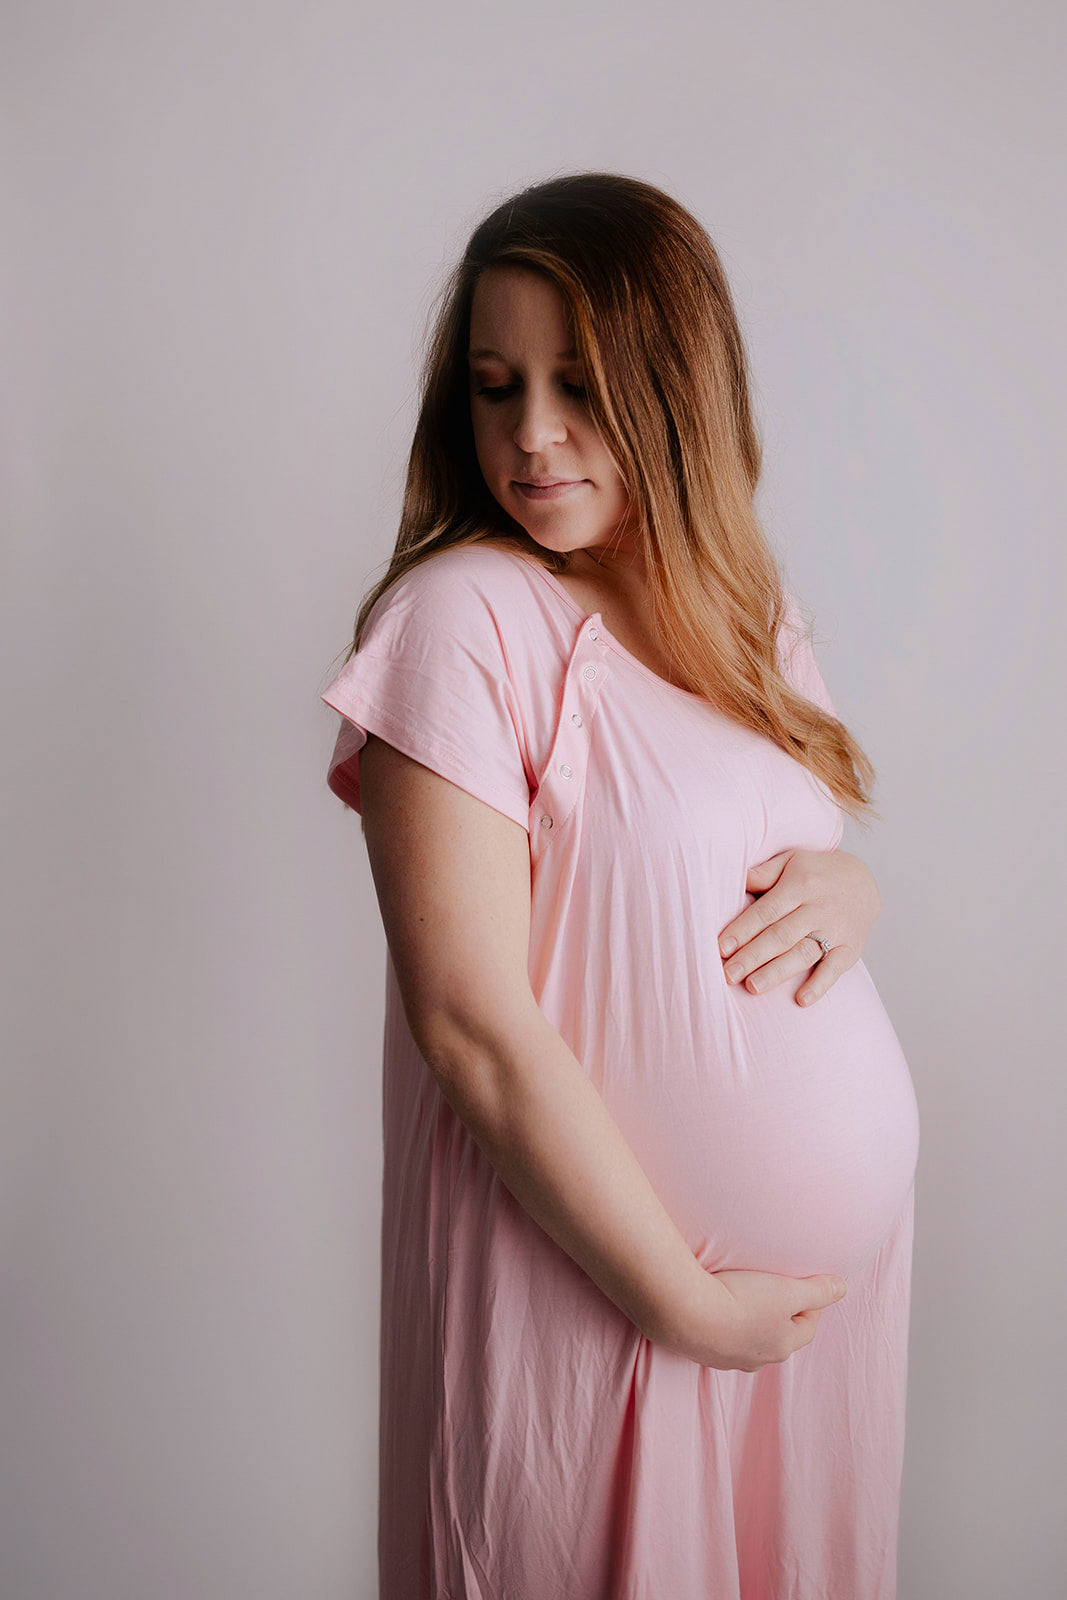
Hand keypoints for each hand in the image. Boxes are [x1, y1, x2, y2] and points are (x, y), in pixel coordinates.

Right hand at [670, 1265, 847, 1371]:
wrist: (686, 1313)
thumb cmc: (741, 1300)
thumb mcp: (787, 1290)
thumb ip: (818, 1290)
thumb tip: (842, 1288)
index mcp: (782, 1346)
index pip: (807, 1326)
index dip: (810, 1303)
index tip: (802, 1282)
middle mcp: (756, 1359)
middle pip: (778, 1336)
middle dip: (780, 1314)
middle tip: (773, 1288)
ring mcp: (726, 1357)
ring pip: (748, 1338)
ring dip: (750, 1320)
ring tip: (742, 1294)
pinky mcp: (700, 1350)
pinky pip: (720, 1337)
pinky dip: (722, 1323)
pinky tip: (713, 1305)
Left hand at [717, 848, 880, 1006]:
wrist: (863, 883)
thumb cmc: (815, 873)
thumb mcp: (791, 861)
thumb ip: (764, 873)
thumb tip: (734, 877)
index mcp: (801, 884)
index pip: (767, 911)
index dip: (743, 930)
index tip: (721, 948)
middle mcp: (819, 907)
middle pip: (781, 935)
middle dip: (753, 956)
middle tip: (728, 975)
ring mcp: (837, 930)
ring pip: (803, 953)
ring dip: (777, 972)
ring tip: (753, 987)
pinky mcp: (851, 948)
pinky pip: (835, 969)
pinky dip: (820, 985)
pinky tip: (801, 1000)